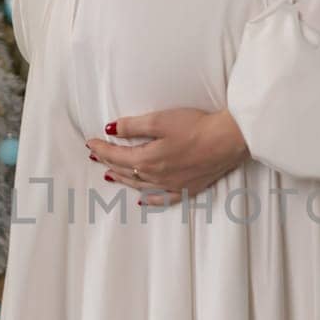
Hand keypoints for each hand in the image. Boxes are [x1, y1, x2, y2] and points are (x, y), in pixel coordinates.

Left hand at [86, 108, 249, 205]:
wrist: (229, 140)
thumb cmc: (197, 126)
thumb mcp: (160, 120)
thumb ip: (133, 126)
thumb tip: (110, 129)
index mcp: (148, 159)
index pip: (116, 156)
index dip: (101, 149)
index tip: (90, 143)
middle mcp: (157, 177)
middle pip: (125, 171)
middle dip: (108, 162)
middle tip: (96, 156)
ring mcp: (172, 185)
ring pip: (139, 185)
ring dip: (123, 179)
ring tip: (110, 175)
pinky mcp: (187, 188)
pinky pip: (162, 199)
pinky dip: (149, 200)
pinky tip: (142, 200)